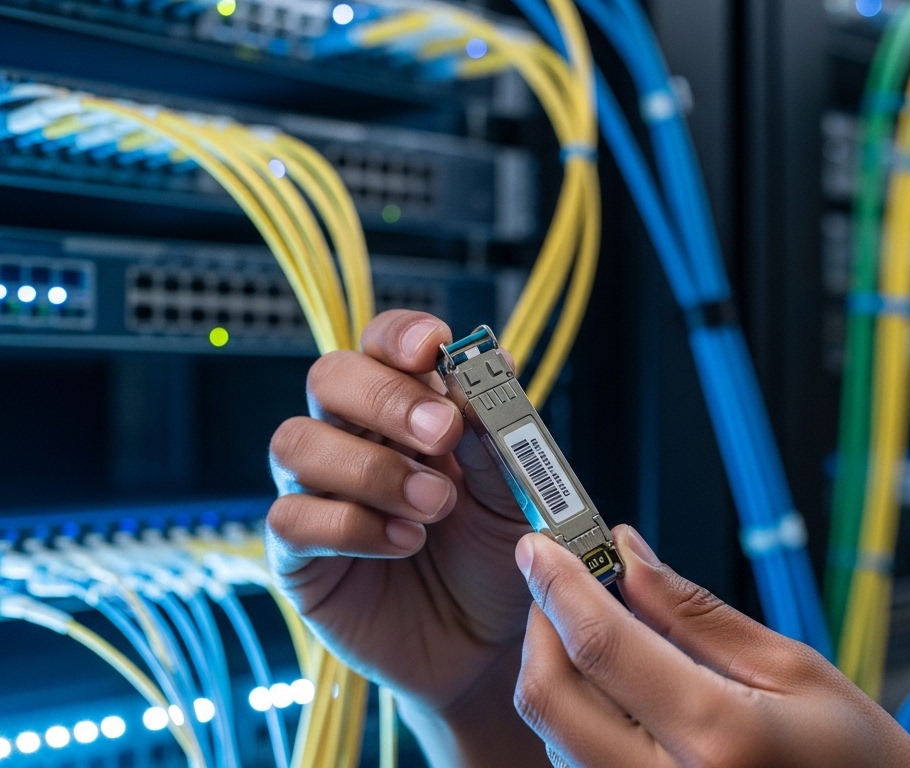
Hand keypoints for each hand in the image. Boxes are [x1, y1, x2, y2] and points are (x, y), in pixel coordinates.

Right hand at [265, 310, 543, 763]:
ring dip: (372, 468)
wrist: (490, 644)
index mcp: (410, 410)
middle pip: (329, 378)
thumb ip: (496, 435)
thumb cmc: (499, 558)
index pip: (383, 345)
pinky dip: (351, 525)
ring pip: (297, 442)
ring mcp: (320, 493)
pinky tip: (404, 542)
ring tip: (434, 506)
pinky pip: (291, 518)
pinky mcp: (300, 555)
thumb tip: (489, 365)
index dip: (399, 337)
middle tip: (442, 434)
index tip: (433, 350)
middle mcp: (355, 439)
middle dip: (385, 398)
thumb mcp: (515, 493)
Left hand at [513, 525, 909, 767]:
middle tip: (561, 583)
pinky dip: (577, 721)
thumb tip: (627, 556)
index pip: (602, 646)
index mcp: (719, 736)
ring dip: (558, 675)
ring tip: (600, 633)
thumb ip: (696, 615)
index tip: (539, 545)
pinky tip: (615, 691)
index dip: (559, 585)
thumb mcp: (793, 669)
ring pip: (553, 738)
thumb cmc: (858, 759)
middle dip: (541, 628)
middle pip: (550, 698)